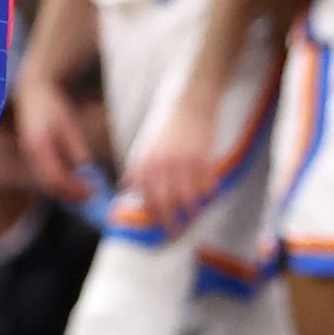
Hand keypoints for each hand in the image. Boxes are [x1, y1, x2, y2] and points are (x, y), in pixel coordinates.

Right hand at [14, 69, 94, 202]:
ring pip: (48, 182)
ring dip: (66, 190)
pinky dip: (61, 182)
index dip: (75, 188)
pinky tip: (76, 181)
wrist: (33, 94)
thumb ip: (76, 147)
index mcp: (40, 146)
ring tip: (87, 191)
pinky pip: (46, 175)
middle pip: (50, 184)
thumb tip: (85, 169)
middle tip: (92, 195)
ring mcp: (30, 157)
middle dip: (71, 194)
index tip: (93, 190)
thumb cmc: (52, 106)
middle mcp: (31, 155)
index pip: (56, 177)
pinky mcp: (33, 157)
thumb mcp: (69, 123)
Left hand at [126, 91, 219, 236]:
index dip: (153, 215)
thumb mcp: (147, 146)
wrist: (191, 104)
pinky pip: (206, 187)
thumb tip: (124, 187)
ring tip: (194, 214)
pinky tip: (208, 194)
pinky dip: (208, 194)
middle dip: (170, 222)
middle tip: (175, 230)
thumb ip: (137, 168)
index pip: (147, 199)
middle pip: (165, 204)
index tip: (159, 224)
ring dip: (192, 212)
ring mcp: (183, 164)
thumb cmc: (169, 127)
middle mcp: (162, 166)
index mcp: (147, 162)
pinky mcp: (203, 160)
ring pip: (187, 200)